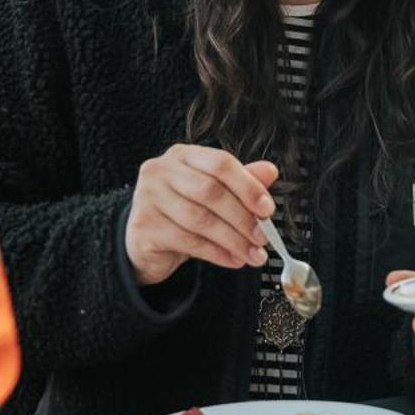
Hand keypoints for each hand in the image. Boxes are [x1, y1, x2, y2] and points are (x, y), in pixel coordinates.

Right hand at [125, 147, 277, 286]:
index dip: (248, 186)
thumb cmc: (180, 213)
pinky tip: (232, 259)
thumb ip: (240, 182)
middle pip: (211, 191)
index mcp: (183, 155)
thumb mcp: (213, 195)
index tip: (267, 209)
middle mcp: (161, 170)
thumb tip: (270, 172)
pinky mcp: (144, 226)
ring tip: (252, 254)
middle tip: (262, 238)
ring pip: (201, 219)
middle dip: (243, 218)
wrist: (145, 242)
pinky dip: (217, 253)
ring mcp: (148, 197)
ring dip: (233, 240)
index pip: (221, 163)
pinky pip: (188, 241)